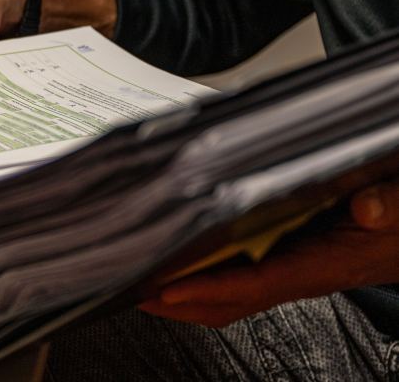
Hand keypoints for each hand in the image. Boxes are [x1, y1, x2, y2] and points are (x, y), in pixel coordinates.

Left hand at [139, 184, 398, 327]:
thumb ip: (389, 204)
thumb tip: (367, 209)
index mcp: (324, 266)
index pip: (255, 285)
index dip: (207, 289)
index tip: (166, 288)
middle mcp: (302, 275)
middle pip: (230, 301)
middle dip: (179, 302)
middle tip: (132, 290)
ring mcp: (293, 270)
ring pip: (230, 293)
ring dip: (186, 291)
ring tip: (142, 280)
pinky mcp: (290, 259)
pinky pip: (240, 278)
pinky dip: (205, 276)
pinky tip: (181, 261)